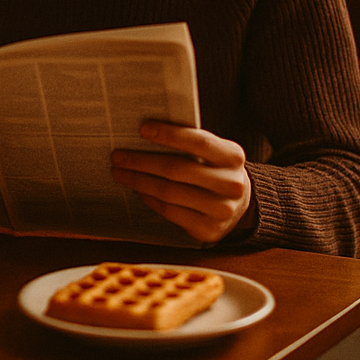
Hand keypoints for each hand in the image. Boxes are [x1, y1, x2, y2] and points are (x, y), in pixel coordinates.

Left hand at [110, 121, 253, 243]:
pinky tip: (139, 190)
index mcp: (233, 157)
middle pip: (177, 170)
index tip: (143, 128)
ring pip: (169, 193)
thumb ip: (190, 142)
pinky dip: (150, 199)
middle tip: (118, 156)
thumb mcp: (215, 152)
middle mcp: (232, 184)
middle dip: (142, 162)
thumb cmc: (217, 169)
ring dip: (139, 181)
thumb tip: (145, 133)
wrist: (241, 205)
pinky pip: (170, 212)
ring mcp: (221, 211)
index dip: (169, 134)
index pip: (198, 141)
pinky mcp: (208, 231)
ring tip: (120, 173)